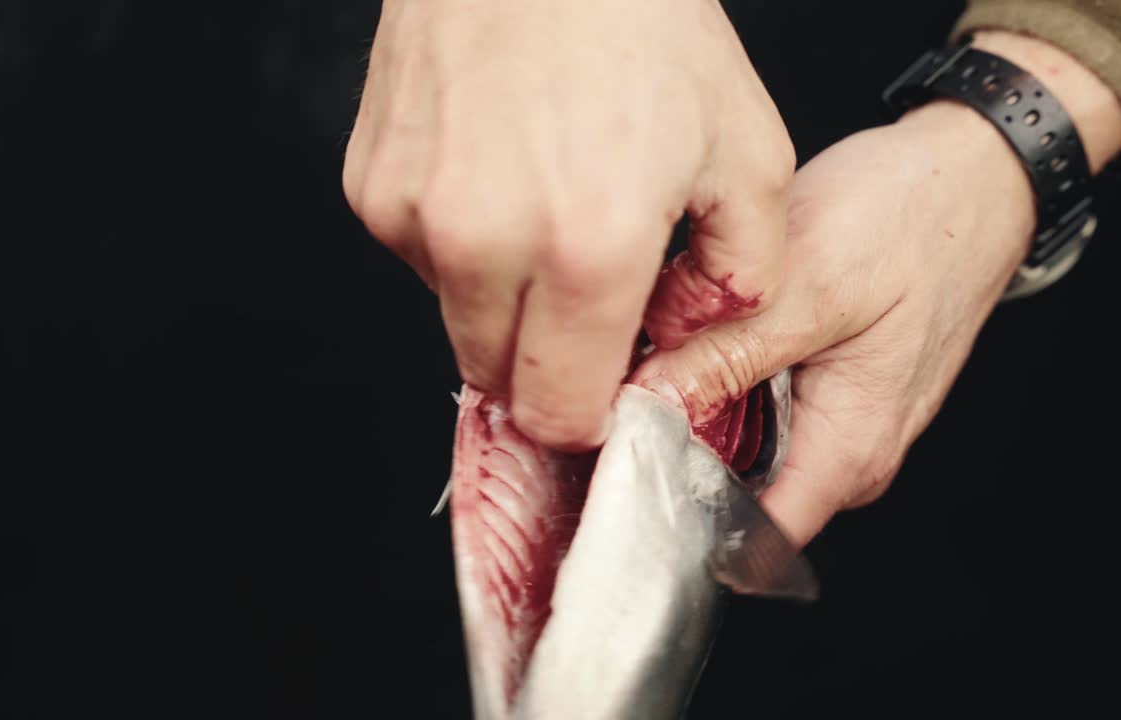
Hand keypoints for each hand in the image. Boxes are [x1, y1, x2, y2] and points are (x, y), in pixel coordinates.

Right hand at [344, 0, 794, 449]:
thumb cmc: (640, 24)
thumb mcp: (748, 149)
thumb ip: (742, 273)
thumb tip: (689, 336)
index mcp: (588, 249)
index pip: (560, 412)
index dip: (586, 412)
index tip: (602, 386)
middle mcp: (485, 243)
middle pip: (497, 380)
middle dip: (542, 363)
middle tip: (581, 295)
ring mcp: (414, 214)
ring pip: (455, 320)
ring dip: (499, 299)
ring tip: (542, 210)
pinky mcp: (372, 185)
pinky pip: (417, 258)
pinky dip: (457, 242)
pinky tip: (496, 173)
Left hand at [632, 30, 1120, 544]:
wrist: (970, 175)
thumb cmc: (912, 223)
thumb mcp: (809, 288)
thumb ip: (725, 358)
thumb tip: (646, 405)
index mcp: (846, 452)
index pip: (748, 538)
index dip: (676, 513)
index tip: (620, 468)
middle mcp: (846, 455)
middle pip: (731, 494)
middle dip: (672, 451)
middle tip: (624, 390)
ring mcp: (837, 423)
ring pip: (737, 447)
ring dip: (693, 409)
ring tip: (663, 351)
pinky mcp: (826, 387)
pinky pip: (755, 407)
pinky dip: (720, 378)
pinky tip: (700, 333)